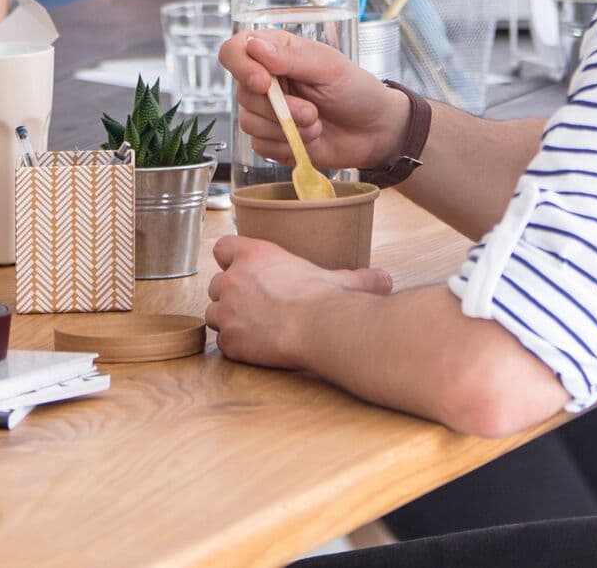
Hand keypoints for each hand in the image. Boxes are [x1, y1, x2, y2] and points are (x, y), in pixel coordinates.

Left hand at [204, 234, 391, 367]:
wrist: (320, 329)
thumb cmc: (329, 299)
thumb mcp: (344, 280)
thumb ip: (358, 277)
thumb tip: (384, 278)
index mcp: (255, 254)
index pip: (222, 247)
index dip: (229, 259)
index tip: (240, 270)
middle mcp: (233, 279)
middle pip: (215, 284)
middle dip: (229, 296)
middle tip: (253, 307)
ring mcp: (227, 310)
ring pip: (212, 314)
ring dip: (228, 321)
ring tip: (252, 329)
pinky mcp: (229, 341)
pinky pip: (223, 344)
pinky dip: (235, 347)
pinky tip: (254, 349)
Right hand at [219, 29, 405, 173]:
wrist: (374, 131)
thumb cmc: (355, 90)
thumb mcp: (329, 67)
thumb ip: (292, 58)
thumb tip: (255, 46)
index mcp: (275, 52)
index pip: (234, 50)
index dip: (241, 66)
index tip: (263, 83)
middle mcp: (265, 80)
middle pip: (242, 94)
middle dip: (279, 109)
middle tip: (312, 113)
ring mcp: (266, 112)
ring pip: (249, 123)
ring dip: (286, 129)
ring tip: (316, 126)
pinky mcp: (271, 139)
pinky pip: (260, 146)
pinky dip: (285, 146)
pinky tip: (309, 140)